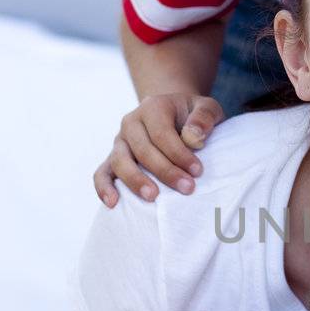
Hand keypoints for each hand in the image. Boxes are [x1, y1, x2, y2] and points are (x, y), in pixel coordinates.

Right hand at [94, 93, 224, 204]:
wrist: (174, 116)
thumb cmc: (193, 117)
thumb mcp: (207, 108)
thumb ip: (204, 117)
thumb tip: (193, 137)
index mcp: (152, 107)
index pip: (162, 133)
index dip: (179, 154)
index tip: (198, 171)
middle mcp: (131, 122)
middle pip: (142, 150)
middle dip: (165, 171)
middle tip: (187, 188)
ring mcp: (120, 141)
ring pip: (120, 161)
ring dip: (135, 180)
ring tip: (153, 197)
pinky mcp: (113, 158)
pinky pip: (102, 173)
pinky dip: (104, 187)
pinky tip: (113, 203)